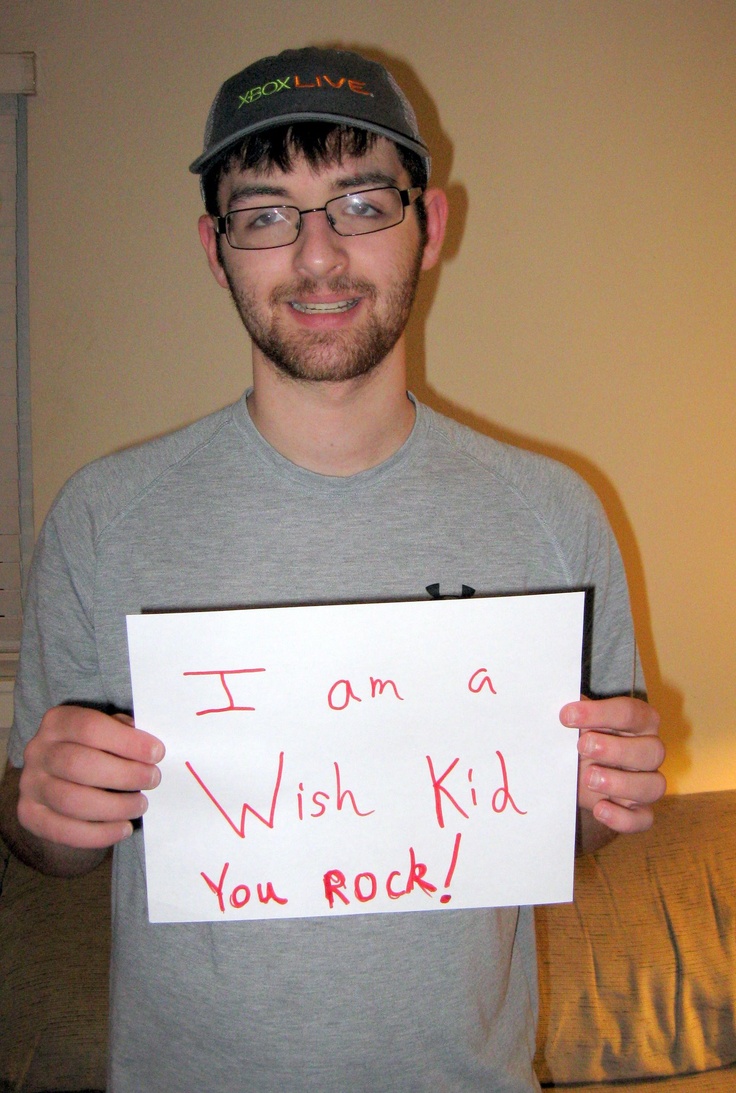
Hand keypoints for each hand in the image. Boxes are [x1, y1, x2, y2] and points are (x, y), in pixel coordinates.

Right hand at [18, 705, 164, 849]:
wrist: (64, 777)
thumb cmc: (96, 749)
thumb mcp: (109, 731)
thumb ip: (124, 733)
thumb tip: (149, 749)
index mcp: (58, 721)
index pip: (89, 728)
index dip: (126, 741)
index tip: (157, 753)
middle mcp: (38, 751)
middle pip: (78, 764)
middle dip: (123, 774)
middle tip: (152, 779)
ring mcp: (31, 784)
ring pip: (71, 800)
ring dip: (114, 806)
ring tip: (140, 805)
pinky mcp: (30, 815)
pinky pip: (63, 830)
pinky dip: (99, 834)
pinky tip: (124, 828)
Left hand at [560, 696, 665, 838]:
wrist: (574, 770)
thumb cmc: (579, 737)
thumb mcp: (576, 722)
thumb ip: (573, 712)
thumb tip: (552, 701)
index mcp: (640, 721)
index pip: (631, 713)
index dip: (600, 713)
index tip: (567, 716)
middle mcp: (650, 751)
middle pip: (652, 750)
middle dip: (616, 749)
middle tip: (581, 746)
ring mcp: (647, 782)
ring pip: (654, 786)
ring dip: (621, 783)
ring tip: (588, 777)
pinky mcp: (638, 811)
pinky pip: (643, 819)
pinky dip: (623, 818)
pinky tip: (599, 809)